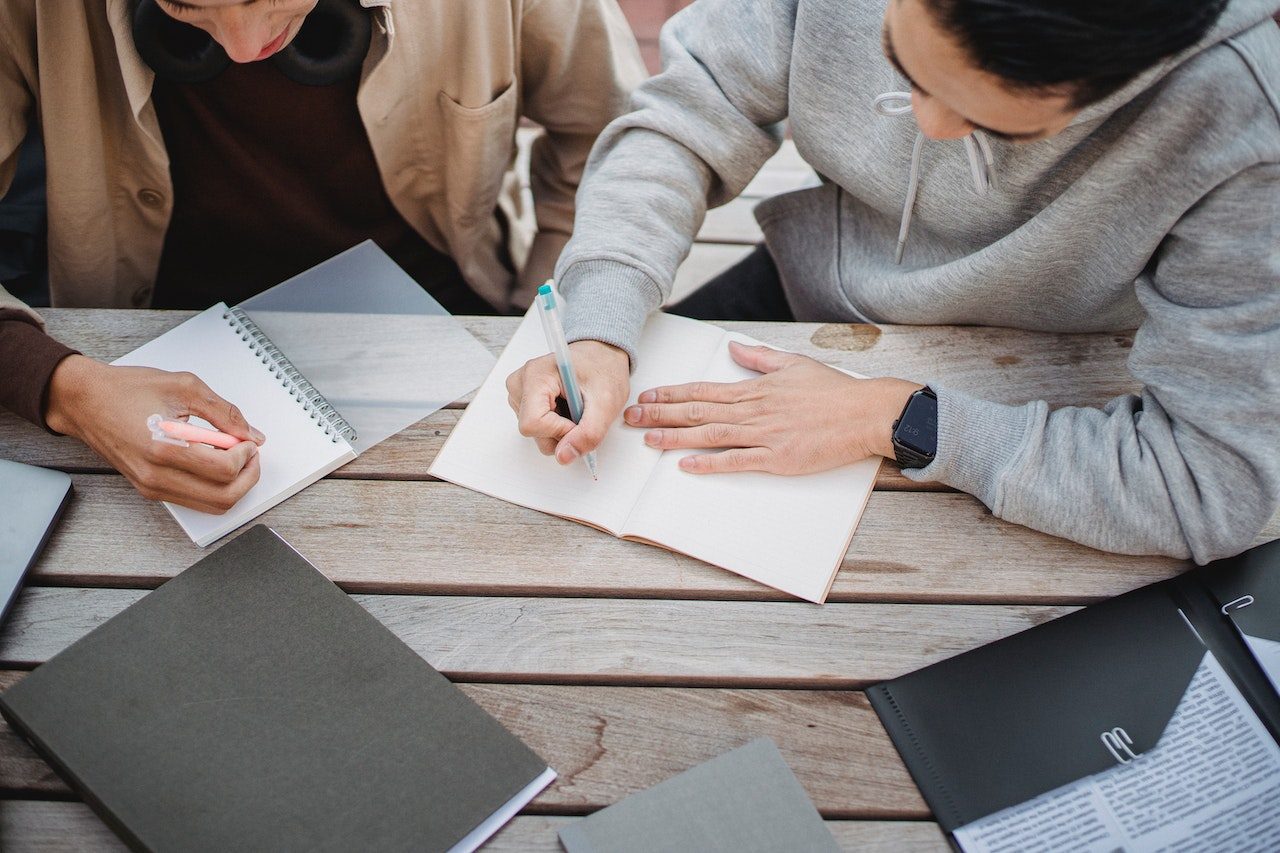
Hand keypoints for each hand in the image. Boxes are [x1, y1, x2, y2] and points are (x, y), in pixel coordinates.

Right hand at [45, 356, 265, 512]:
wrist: (85, 401)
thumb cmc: (127, 390)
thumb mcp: (184, 387)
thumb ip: (224, 412)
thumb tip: (252, 434)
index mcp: (164, 448)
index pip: (224, 470)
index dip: (247, 456)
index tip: (248, 441)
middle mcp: (156, 475)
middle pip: (223, 497)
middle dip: (248, 476)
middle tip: (250, 454)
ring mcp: (152, 487)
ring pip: (212, 505)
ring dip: (233, 485)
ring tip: (234, 458)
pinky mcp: (149, 490)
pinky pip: (194, 500)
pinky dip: (214, 487)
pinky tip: (213, 462)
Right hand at [505, 340, 630, 463]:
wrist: (601, 355)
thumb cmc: (603, 368)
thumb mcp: (606, 402)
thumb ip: (588, 433)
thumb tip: (564, 457)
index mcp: (536, 375)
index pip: (533, 424)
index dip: (560, 432)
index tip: (580, 421)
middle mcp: (521, 382)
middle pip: (533, 431)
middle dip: (562, 432)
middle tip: (582, 413)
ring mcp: (519, 392)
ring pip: (535, 433)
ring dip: (560, 428)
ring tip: (575, 407)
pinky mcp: (523, 400)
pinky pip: (537, 427)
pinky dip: (556, 424)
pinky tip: (567, 407)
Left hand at [622, 341, 921, 474]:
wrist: (865, 413)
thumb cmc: (833, 392)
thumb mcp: (793, 365)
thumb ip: (759, 358)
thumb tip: (734, 348)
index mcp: (755, 389)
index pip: (704, 391)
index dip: (672, 394)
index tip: (647, 396)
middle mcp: (754, 410)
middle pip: (698, 412)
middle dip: (661, 414)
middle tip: (631, 417)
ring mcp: (765, 434)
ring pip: (710, 435)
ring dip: (676, 437)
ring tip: (648, 439)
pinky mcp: (778, 457)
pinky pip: (737, 461)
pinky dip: (710, 463)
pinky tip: (687, 465)